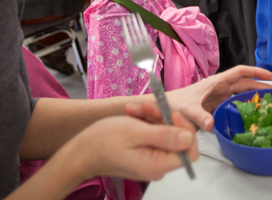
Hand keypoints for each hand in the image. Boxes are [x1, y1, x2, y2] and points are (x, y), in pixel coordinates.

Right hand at [72, 113, 197, 181]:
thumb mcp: (134, 132)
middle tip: (147, 105)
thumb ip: (164, 136)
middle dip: (164, 116)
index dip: (185, 128)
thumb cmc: (102, 143)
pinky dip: (146, 120)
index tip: (171, 113)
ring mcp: (152, 158)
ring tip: (134, 109)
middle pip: (178, 137)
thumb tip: (188, 137)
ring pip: (165, 131)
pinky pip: (154, 132)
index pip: (190, 150)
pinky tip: (133, 113)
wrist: (81, 151)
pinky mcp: (146, 151)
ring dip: (153, 115)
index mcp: (158, 165)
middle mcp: (158, 165)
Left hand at [130, 66, 271, 130]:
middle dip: (260, 86)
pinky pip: (234, 104)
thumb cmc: (172, 103)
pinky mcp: (214, 107)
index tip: (269, 75)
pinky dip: (245, 107)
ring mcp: (217, 97)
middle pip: (244, 83)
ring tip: (269, 103)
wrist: (160, 109)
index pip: (239, 72)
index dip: (254, 71)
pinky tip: (252, 115)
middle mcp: (218, 88)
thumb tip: (210, 124)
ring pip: (240, 93)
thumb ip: (197, 115)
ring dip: (254, 96)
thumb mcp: (186, 109)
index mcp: (215, 82)